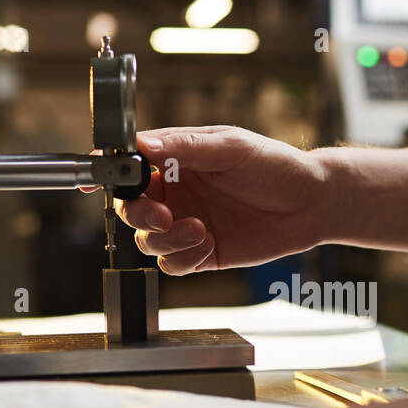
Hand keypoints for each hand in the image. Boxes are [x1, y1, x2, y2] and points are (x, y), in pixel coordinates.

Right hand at [84, 126, 329, 274]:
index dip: (109, 174)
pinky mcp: (201, 253)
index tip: (97, 181)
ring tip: (199, 230)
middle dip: (138, 214)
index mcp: (175, 161)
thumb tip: (142, 143)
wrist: (311, 204)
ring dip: (166, 239)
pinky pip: (172, 265)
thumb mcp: (231, 147)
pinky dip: (182, 258)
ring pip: (147, 240)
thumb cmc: (275, 166)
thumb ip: (186, 146)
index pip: (129, 167)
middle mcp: (175, 194)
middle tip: (164, 214)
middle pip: (129, 209)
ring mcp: (185, 225)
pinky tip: (208, 244)